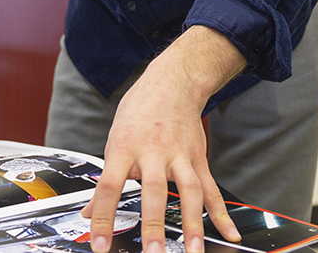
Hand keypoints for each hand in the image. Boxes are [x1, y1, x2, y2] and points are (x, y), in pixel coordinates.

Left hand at [81, 27, 244, 252]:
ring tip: (194, 250)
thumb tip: (87, 212)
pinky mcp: (199, 159)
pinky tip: (230, 234)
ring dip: (192, 224)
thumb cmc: (139, 109)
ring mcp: (180, 155)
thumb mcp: (114, 138)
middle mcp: (153, 151)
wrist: (173, 81)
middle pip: (153, 191)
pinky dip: (221, 214)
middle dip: (153, 225)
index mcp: (125, 147)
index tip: (100, 244)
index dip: (102, 217)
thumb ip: (105, 179)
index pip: (109, 187)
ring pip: (189, 192)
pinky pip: (211, 190)